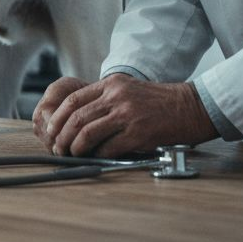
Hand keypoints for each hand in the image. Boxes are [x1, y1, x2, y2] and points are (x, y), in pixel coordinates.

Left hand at [35, 74, 216, 157]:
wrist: (189, 107)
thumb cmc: (158, 102)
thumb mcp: (128, 90)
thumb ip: (105, 100)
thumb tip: (77, 121)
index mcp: (112, 84)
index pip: (73, 98)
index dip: (58, 117)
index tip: (52, 130)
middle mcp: (117, 96)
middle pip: (76, 117)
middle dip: (62, 136)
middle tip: (58, 148)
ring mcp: (127, 114)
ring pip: (87, 132)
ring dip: (76, 148)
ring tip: (73, 155)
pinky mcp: (138, 133)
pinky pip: (108, 147)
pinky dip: (98, 155)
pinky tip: (98, 157)